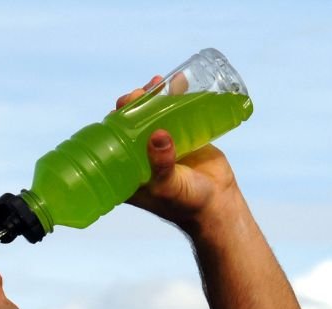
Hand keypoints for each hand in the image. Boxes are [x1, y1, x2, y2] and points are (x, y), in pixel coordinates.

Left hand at [114, 76, 241, 232]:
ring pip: (152, 114)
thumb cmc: (187, 203)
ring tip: (156, 83)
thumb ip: (162, 164)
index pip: (112, 140)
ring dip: (152, 96)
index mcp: (128, 170)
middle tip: (139, 93)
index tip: (120, 106)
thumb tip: (157, 135)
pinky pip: (176, 113)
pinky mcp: (182, 137)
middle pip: (131, 122)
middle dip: (132, 104)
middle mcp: (142, 156)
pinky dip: (175, 95)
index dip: (114, 120)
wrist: (219, 205)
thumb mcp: (169, 186)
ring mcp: (162, 145)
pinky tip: (176, 81)